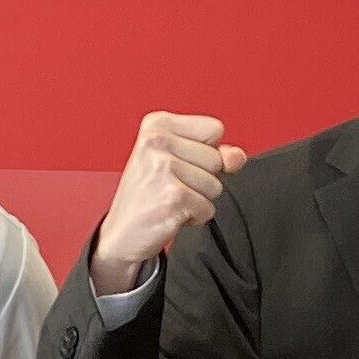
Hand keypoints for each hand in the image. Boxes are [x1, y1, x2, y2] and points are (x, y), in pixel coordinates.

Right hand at [92, 110, 242, 292]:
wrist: (121, 233)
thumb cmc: (148, 195)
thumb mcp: (179, 161)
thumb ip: (215, 152)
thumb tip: (237, 156)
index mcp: (157, 124)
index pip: (214, 128)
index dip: (206, 150)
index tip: (180, 162)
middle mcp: (156, 141)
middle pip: (217, 159)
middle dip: (202, 179)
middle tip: (171, 186)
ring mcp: (163, 169)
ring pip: (215, 185)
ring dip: (198, 199)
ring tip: (170, 199)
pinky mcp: (173, 197)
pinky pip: (208, 208)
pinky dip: (195, 217)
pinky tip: (171, 213)